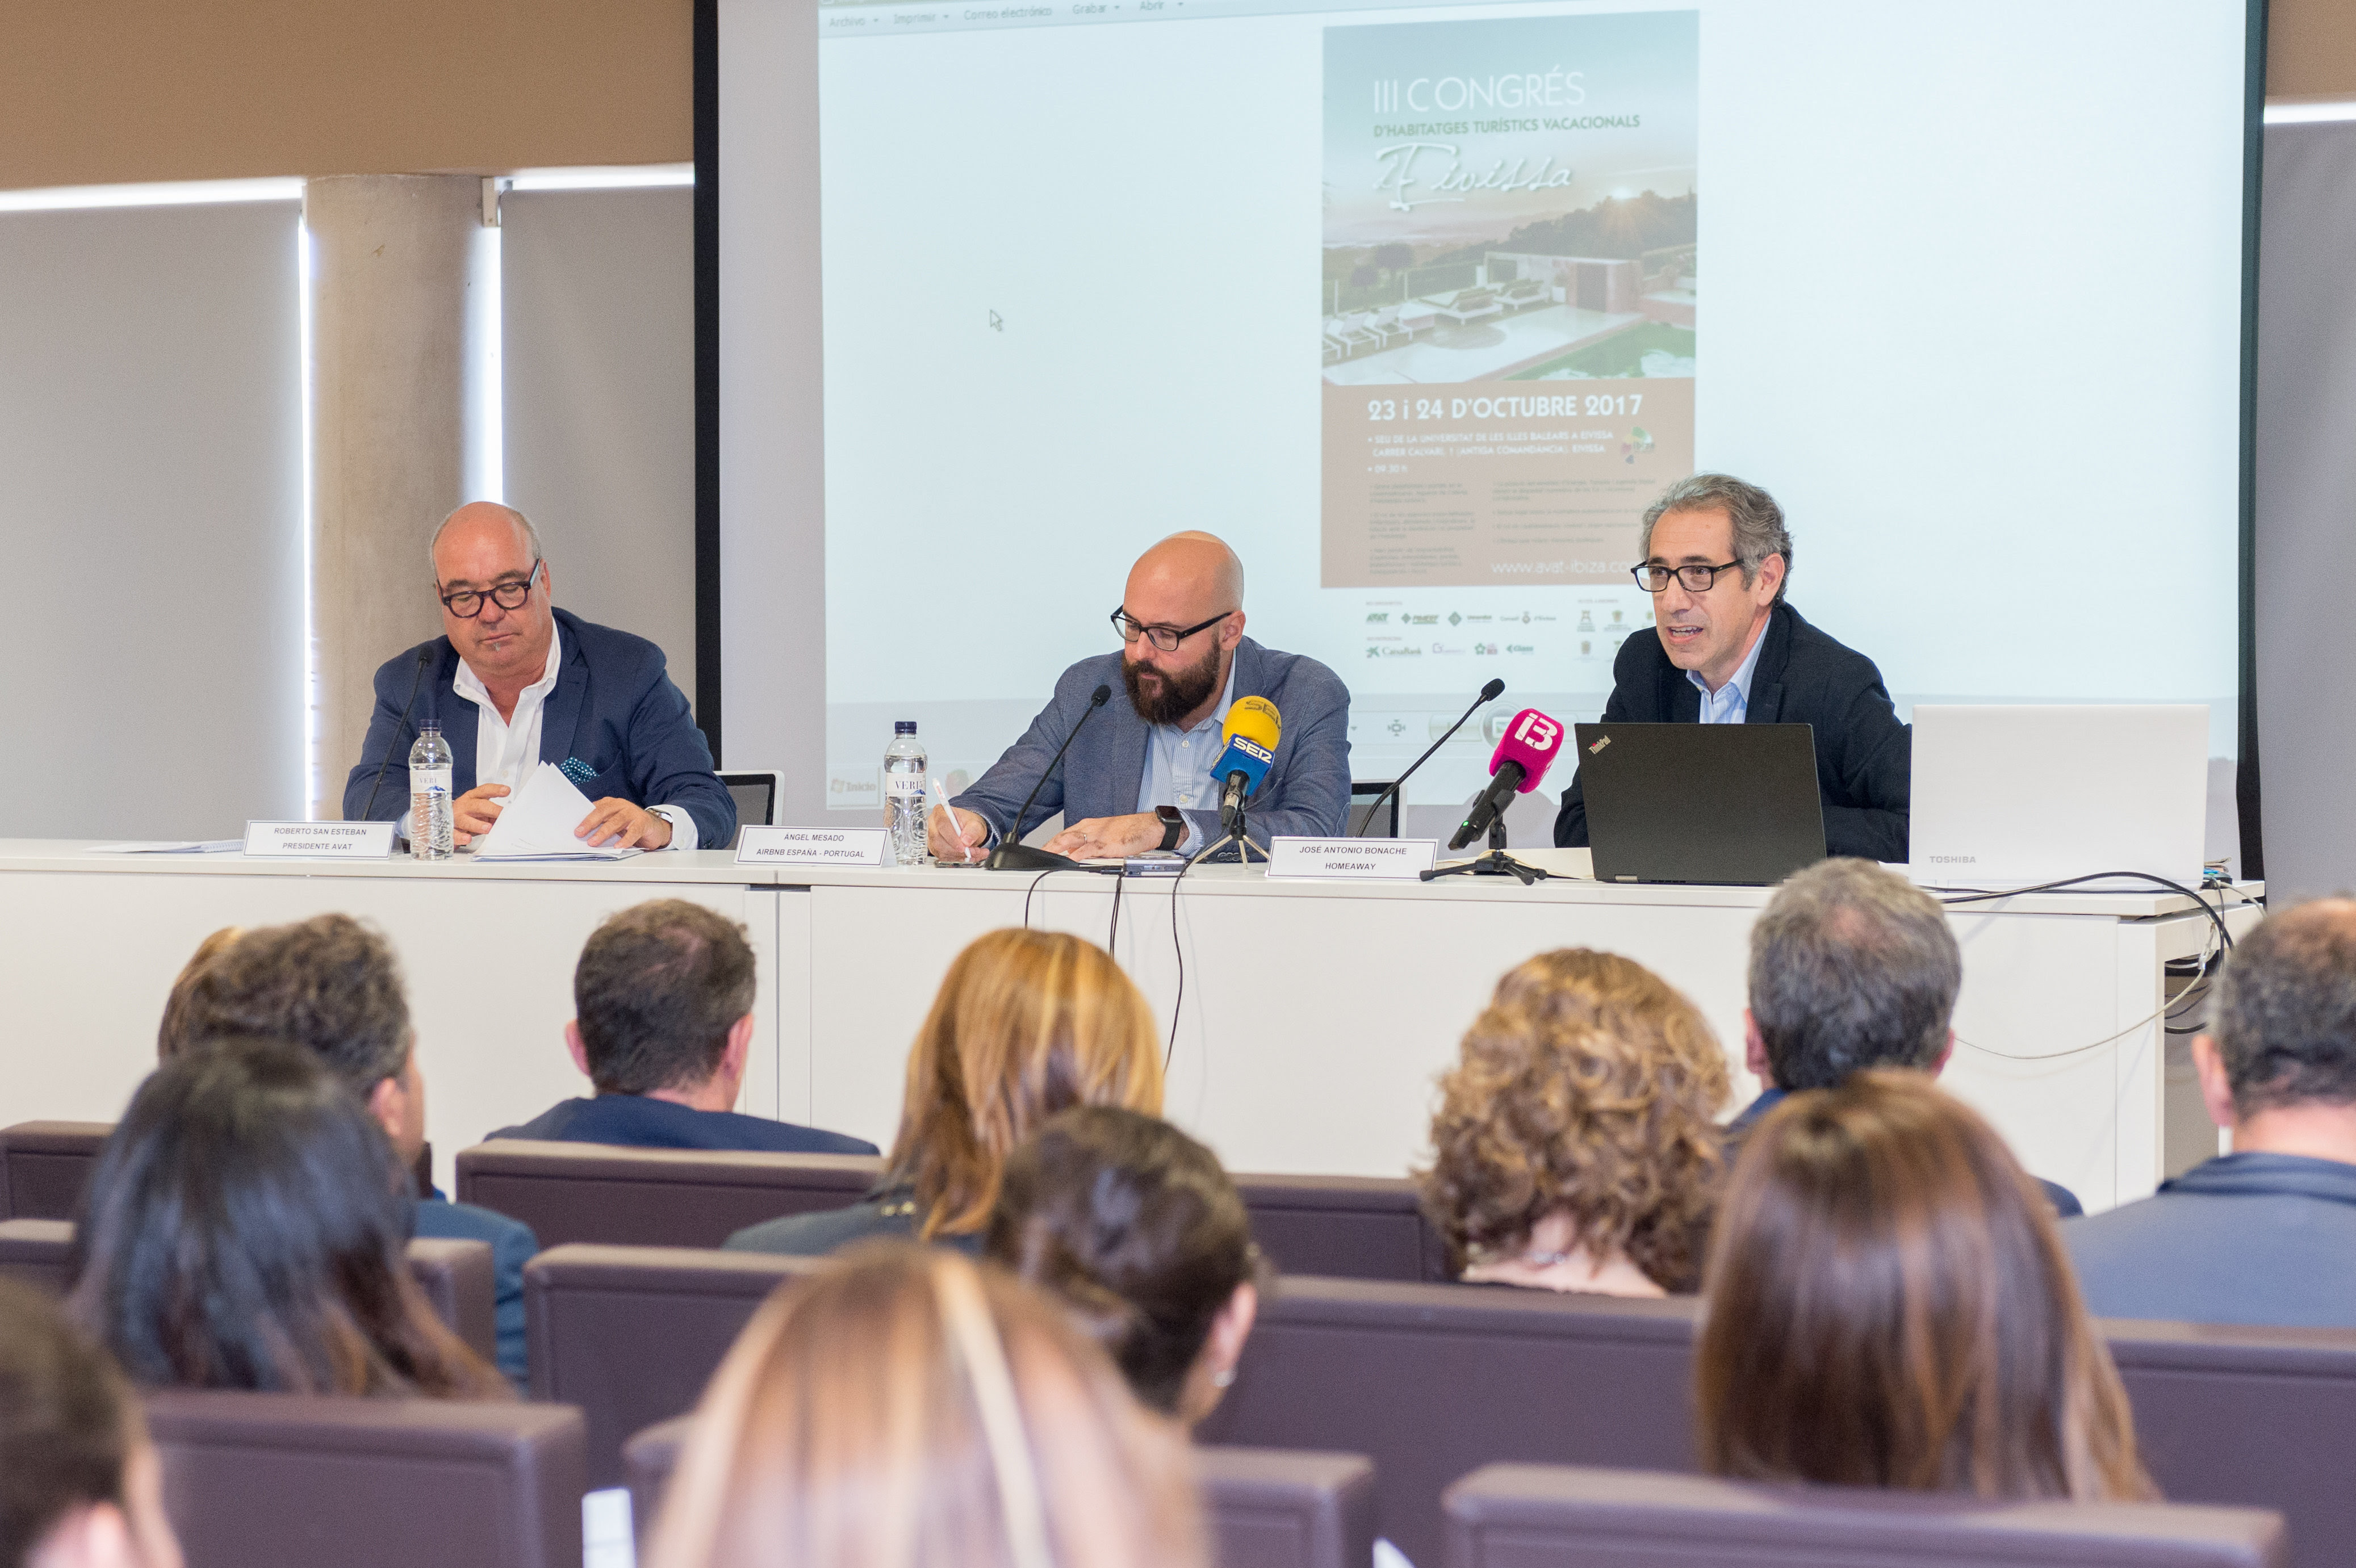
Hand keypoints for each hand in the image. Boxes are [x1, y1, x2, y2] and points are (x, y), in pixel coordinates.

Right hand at [450, 783, 509, 846]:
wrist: (443, 821)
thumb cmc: (466, 814)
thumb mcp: (480, 811)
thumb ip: (493, 813)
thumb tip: (507, 818)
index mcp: (472, 798)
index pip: (484, 791)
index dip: (495, 790)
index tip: (506, 790)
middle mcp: (464, 806)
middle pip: (478, 805)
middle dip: (491, 809)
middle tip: (501, 813)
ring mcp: (455, 818)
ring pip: (465, 820)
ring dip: (477, 824)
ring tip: (487, 828)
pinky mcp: (449, 830)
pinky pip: (454, 834)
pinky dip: (461, 837)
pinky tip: (467, 838)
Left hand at [576, 798, 673, 849]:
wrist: (655, 827)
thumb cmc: (631, 825)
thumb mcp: (613, 823)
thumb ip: (601, 825)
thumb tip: (585, 836)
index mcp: (611, 804)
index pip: (594, 809)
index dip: (583, 818)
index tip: (574, 828)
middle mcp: (621, 805)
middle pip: (603, 812)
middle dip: (590, 823)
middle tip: (580, 833)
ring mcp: (632, 813)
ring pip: (616, 821)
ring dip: (603, 832)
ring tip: (594, 842)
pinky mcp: (643, 822)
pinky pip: (633, 831)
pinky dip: (625, 839)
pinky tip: (619, 846)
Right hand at [928, 805, 987, 863]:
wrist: (969, 831)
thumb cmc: (969, 823)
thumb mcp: (976, 823)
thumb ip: (973, 830)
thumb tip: (966, 840)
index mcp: (940, 812)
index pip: (942, 824)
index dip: (952, 837)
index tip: (963, 846)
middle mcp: (932, 825)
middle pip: (938, 840)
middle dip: (957, 850)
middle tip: (973, 852)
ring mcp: (932, 839)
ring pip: (941, 851)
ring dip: (960, 856)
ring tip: (976, 853)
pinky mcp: (935, 850)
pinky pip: (944, 858)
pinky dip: (959, 860)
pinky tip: (970, 857)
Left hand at [1044, 812, 1167, 859]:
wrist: (1150, 826)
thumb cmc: (1132, 831)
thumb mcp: (1107, 835)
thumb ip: (1090, 844)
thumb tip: (1076, 853)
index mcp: (1089, 826)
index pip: (1065, 834)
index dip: (1051, 843)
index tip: (1041, 850)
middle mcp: (1090, 828)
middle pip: (1063, 836)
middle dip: (1048, 846)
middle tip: (1037, 855)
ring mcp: (1098, 835)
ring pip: (1070, 841)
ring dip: (1056, 849)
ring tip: (1045, 857)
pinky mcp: (1107, 844)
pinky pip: (1087, 850)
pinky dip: (1076, 856)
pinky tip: (1068, 861)